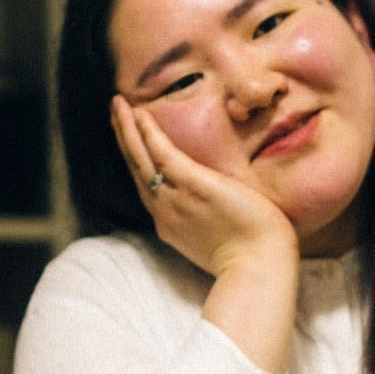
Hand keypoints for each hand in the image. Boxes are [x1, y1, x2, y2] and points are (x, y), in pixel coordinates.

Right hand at [111, 96, 297, 276]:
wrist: (259, 268)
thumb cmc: (252, 257)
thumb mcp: (220, 238)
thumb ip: (210, 219)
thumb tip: (221, 204)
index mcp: (172, 224)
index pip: (148, 186)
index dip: (137, 161)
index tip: (131, 141)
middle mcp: (165, 211)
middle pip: (137, 169)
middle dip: (124, 138)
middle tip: (115, 111)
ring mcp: (175, 199)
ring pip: (141, 158)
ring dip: (127, 129)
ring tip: (118, 105)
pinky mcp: (192, 186)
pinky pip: (162, 154)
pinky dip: (147, 133)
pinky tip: (140, 114)